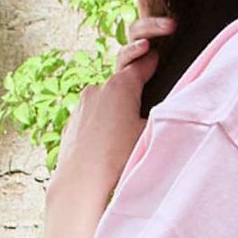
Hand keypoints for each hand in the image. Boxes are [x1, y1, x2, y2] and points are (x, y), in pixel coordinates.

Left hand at [52, 0, 175, 202]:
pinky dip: (99, 130)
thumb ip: (158, 116)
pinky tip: (104, 150)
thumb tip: (165, 111)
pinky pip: (91, 121)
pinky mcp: (71, 123)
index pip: (142, 66)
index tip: (157, 58)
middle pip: (121, 86)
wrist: (80, 180)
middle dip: (131, 97)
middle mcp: (98, 88)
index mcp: (122, 86)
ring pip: (105, 104)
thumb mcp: (150, 133)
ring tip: (120, 142)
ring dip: (114, 115)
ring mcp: (81, 105)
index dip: (152, 64)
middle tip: (140, 117)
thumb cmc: (118, 157)